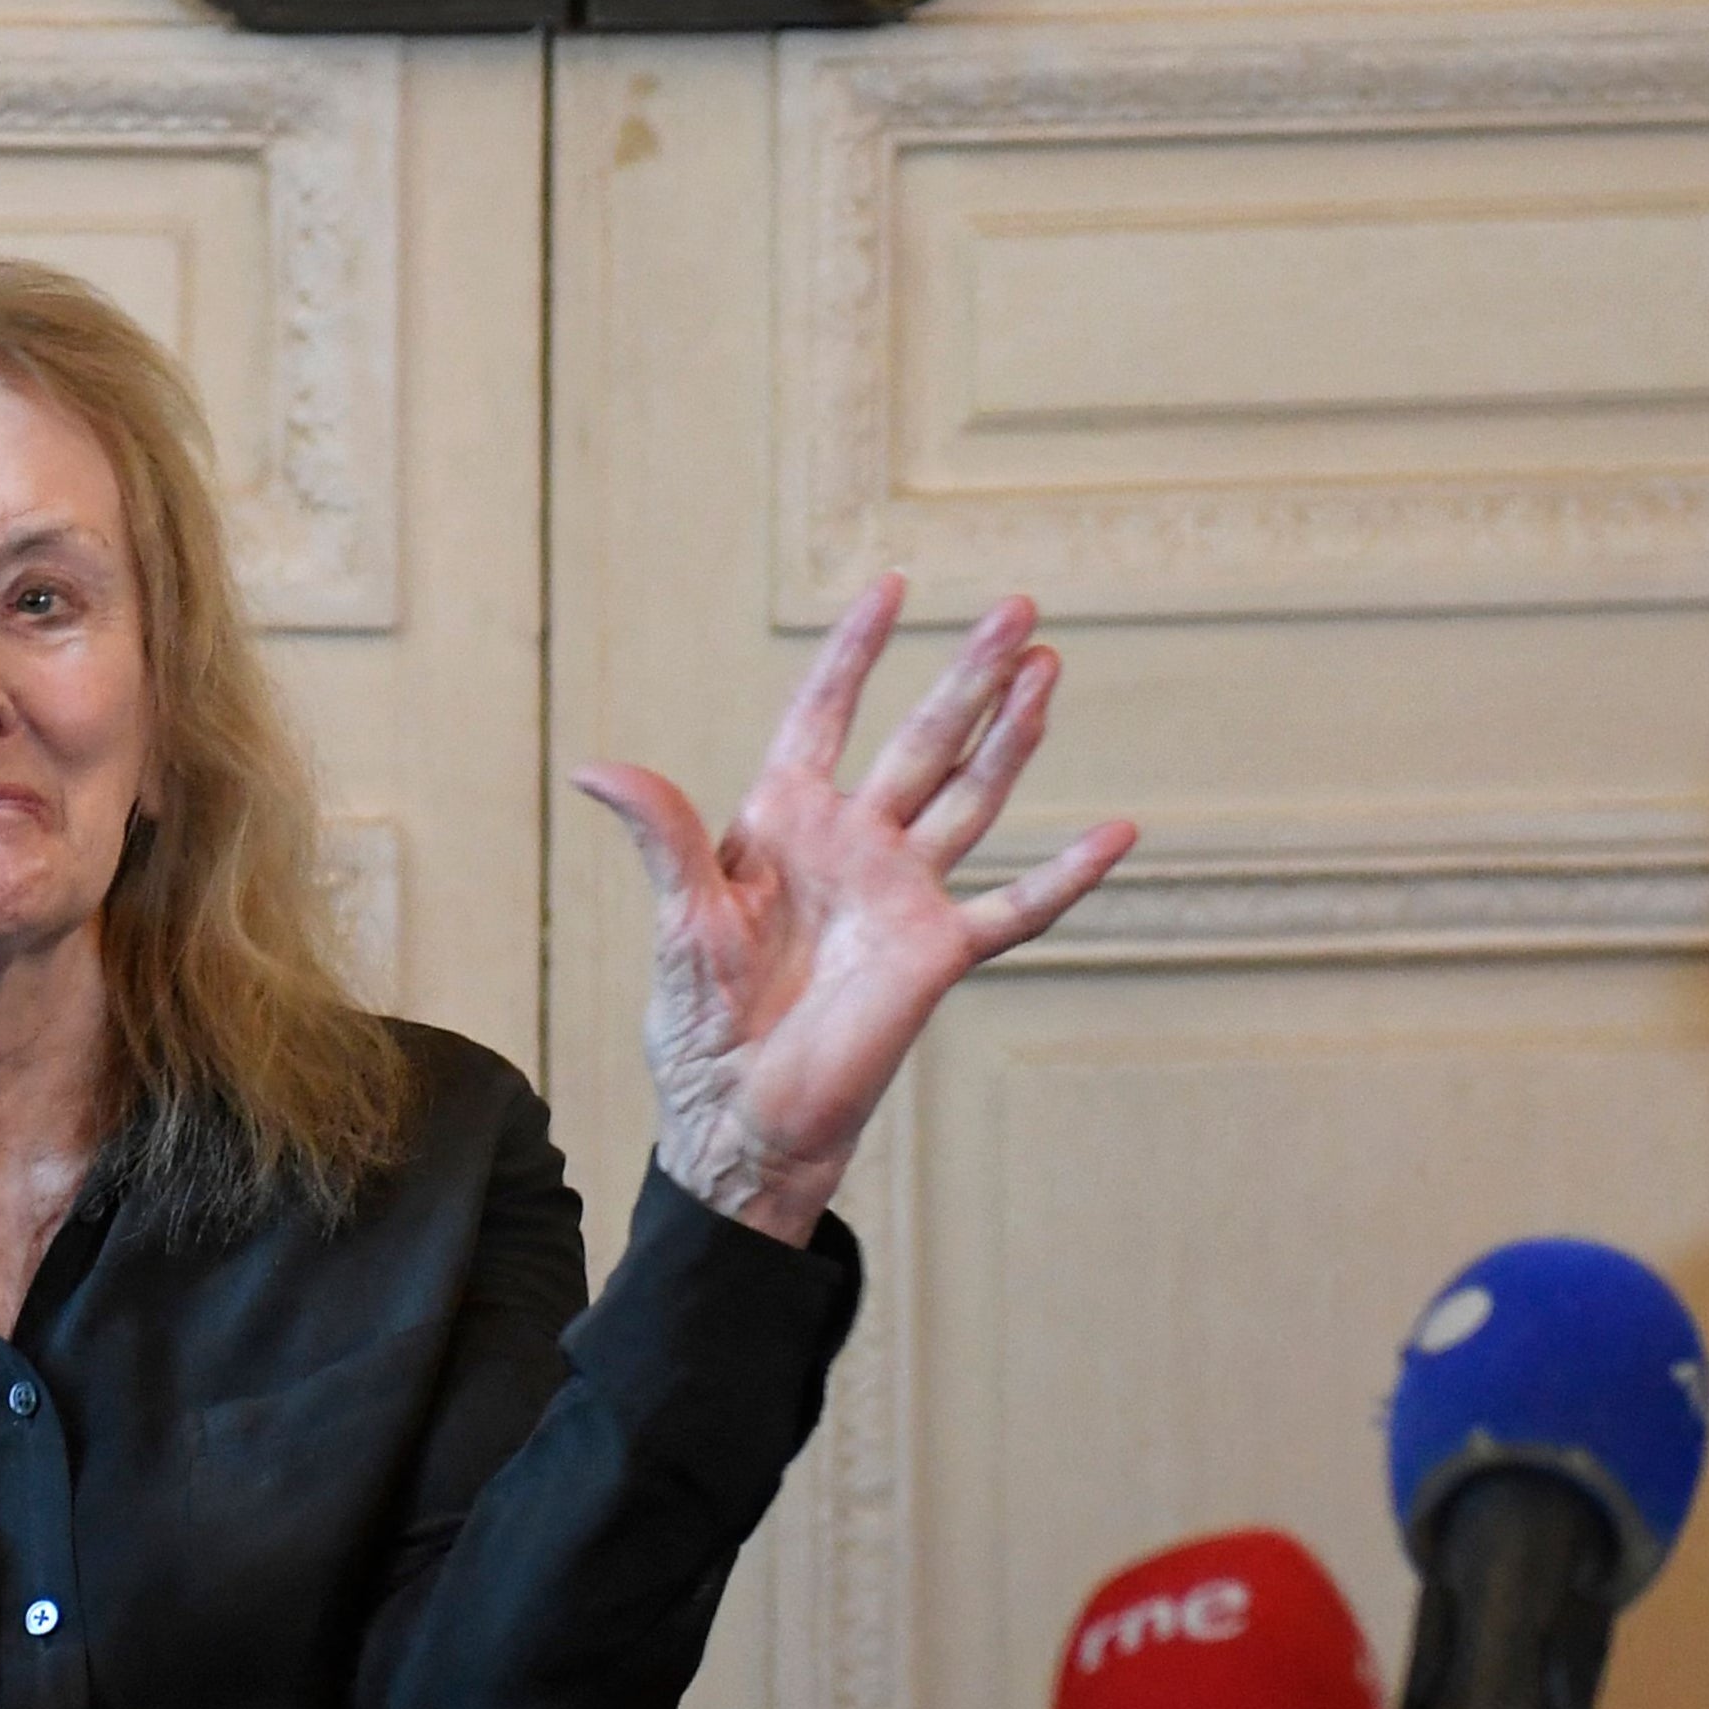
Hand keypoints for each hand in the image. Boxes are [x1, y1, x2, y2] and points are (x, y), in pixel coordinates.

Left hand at [575, 575, 1136, 1245]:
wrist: (740, 1122)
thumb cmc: (697, 1025)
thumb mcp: (678, 921)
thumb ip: (659, 836)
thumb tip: (592, 769)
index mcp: (782, 823)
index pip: (824, 714)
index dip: (855, 651)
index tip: (890, 586)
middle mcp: (851, 846)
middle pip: (921, 741)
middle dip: (967, 674)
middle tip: (1019, 606)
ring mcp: (900, 898)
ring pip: (970, 798)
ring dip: (1012, 737)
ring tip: (1049, 669)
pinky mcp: (935, 958)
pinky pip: (1014, 911)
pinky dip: (1065, 876)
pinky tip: (1117, 835)